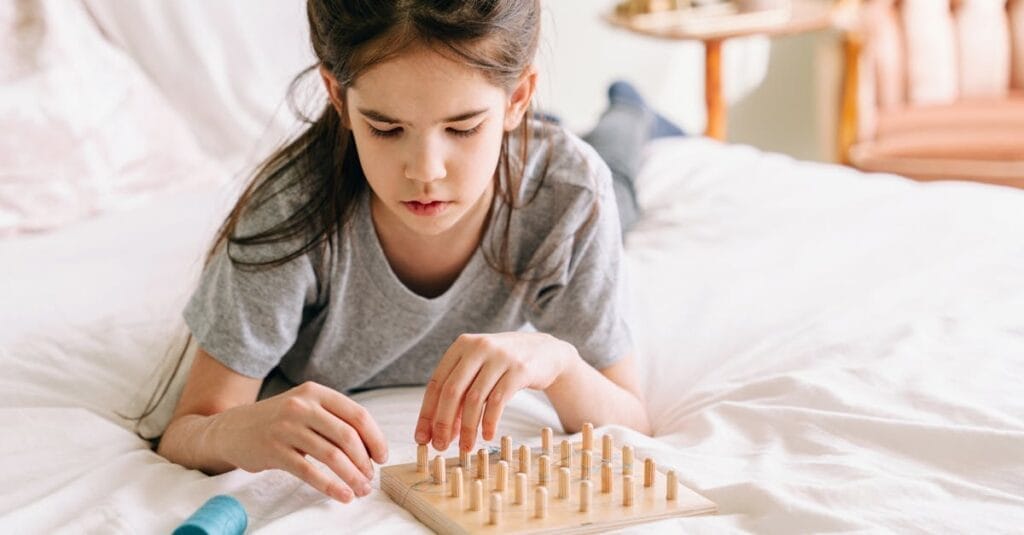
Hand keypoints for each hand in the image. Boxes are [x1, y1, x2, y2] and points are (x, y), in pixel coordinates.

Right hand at [212, 381, 387, 502]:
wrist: (232, 429)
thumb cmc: (278, 420)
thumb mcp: (306, 407)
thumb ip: (334, 419)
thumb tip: (371, 446)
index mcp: (316, 392)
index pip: (357, 414)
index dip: (375, 438)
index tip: (382, 457)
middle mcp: (302, 406)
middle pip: (347, 436)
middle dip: (365, 461)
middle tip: (370, 478)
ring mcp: (286, 428)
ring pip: (331, 455)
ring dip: (352, 476)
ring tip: (361, 490)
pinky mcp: (274, 450)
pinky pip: (310, 472)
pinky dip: (331, 486)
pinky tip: (342, 495)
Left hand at [414, 332, 577, 451]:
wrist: (545, 351)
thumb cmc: (504, 364)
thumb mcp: (478, 369)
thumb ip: (460, 392)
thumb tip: (440, 430)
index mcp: (461, 346)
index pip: (436, 383)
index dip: (427, 413)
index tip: (422, 437)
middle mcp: (478, 348)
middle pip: (452, 391)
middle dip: (443, 423)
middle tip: (440, 446)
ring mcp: (499, 357)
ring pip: (474, 399)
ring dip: (467, 428)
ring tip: (465, 447)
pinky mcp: (519, 370)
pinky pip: (498, 401)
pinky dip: (489, 422)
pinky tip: (487, 435)